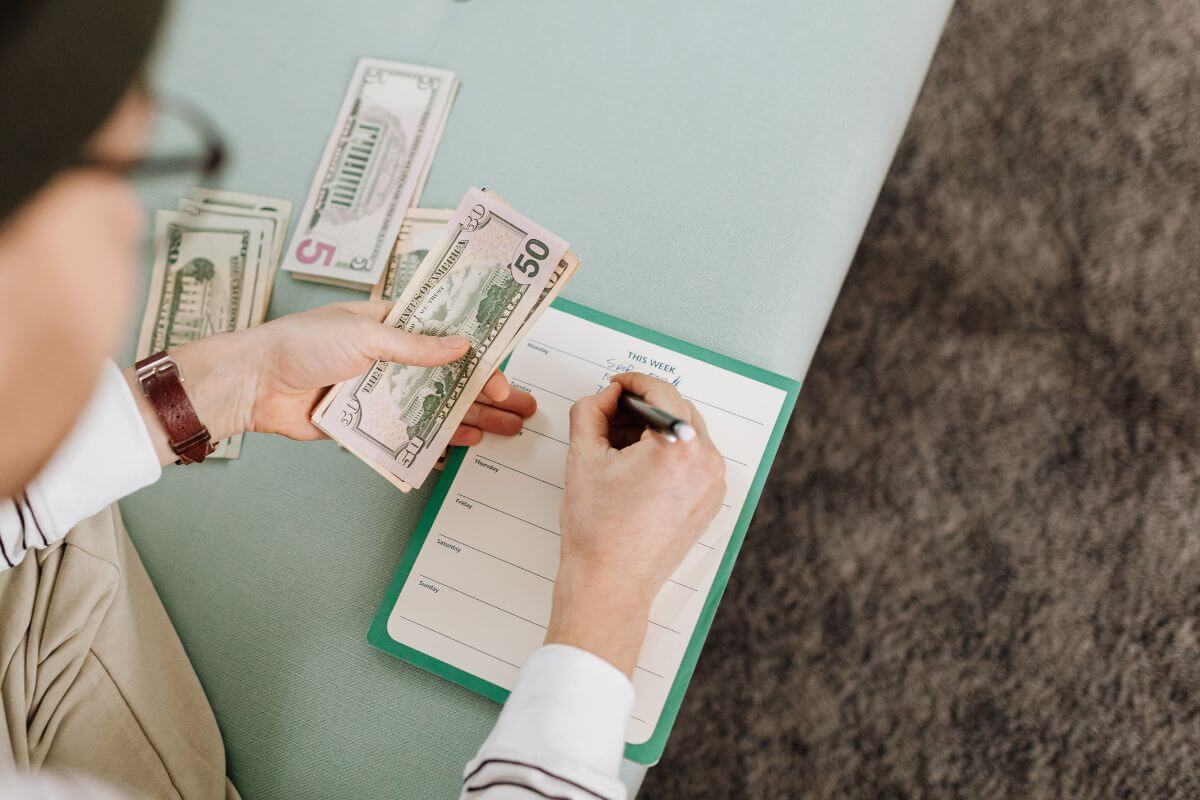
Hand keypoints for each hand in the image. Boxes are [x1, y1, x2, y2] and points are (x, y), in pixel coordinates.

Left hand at [131, 301, 535, 464]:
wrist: (256, 385)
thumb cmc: (301, 345)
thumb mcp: (365, 336)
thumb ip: (416, 346)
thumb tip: (461, 346)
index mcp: (393, 324)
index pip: (449, 336)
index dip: (481, 354)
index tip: (504, 373)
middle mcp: (392, 357)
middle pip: (452, 376)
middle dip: (489, 393)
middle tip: (522, 408)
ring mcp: (382, 391)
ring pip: (438, 406)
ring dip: (473, 418)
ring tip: (507, 430)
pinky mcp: (368, 421)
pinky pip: (410, 432)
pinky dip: (438, 440)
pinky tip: (465, 444)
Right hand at [546, 372, 725, 674]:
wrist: (611, 582)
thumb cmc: (598, 529)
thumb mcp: (583, 457)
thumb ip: (590, 411)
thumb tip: (606, 395)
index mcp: (677, 448)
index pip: (661, 391)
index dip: (633, 382)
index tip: (616, 385)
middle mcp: (705, 463)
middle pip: (678, 409)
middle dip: (644, 406)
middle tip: (611, 415)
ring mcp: (712, 484)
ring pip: (688, 433)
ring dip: (657, 429)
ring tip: (621, 448)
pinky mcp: (710, 500)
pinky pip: (694, 459)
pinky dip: (670, 453)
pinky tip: (639, 469)